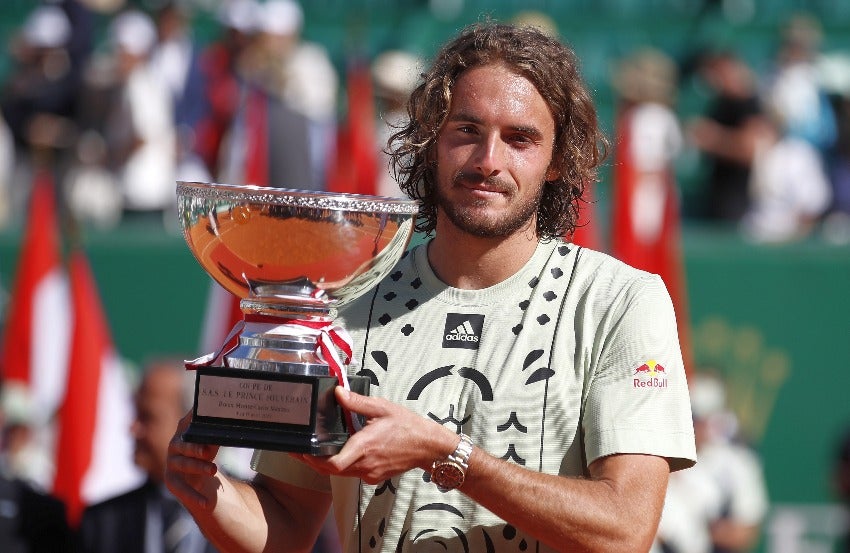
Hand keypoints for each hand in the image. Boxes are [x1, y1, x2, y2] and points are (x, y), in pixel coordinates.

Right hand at [164, 411, 222, 511]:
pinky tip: (206, 503)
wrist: (194, 473)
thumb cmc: (205, 451)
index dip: (192, 420)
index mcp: (184, 431)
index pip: (187, 423)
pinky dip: (194, 496)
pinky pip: (183, 490)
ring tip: (213, 470)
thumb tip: (234, 417)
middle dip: (195, 448)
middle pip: (184, 446)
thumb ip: (217, 430)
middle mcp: (174, 446)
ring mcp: (172, 463)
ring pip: (185, 465)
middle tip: (208, 451)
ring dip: (199, 467)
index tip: (198, 416)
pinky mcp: (172, 480)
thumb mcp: (211, 440)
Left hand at [294, 387, 456, 484]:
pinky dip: (342, 465)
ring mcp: (370, 473)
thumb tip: (338, 393)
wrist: (428, 446)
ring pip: (341, 473)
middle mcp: (365, 464)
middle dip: (312, 462)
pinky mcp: (375, 477)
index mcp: (364, 446)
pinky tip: (340, 453)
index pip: (332, 463)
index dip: (313, 460)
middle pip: (331, 470)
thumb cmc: (408, 426)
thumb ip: (358, 402)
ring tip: (313, 451)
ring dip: (326, 464)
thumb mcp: (382, 408)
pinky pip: (353, 473)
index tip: (300, 450)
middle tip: (298, 451)